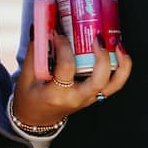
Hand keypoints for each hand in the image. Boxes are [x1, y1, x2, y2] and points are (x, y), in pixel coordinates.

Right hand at [10, 15, 132, 130]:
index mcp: (57, 94)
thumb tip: (39, 28)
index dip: (64, 47)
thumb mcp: (26, 77)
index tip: (59, 33)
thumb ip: (35, 52)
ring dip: (121, 64)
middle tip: (97, 38)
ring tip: (118, 45)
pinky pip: (114, 84)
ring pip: (114, 84)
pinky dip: (121, 68)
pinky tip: (119, 53)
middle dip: (102, 57)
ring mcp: (89, 98)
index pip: (66, 68)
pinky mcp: (95, 95)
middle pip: (98, 80)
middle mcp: (77, 97)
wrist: (37, 119)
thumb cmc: (30, 98)